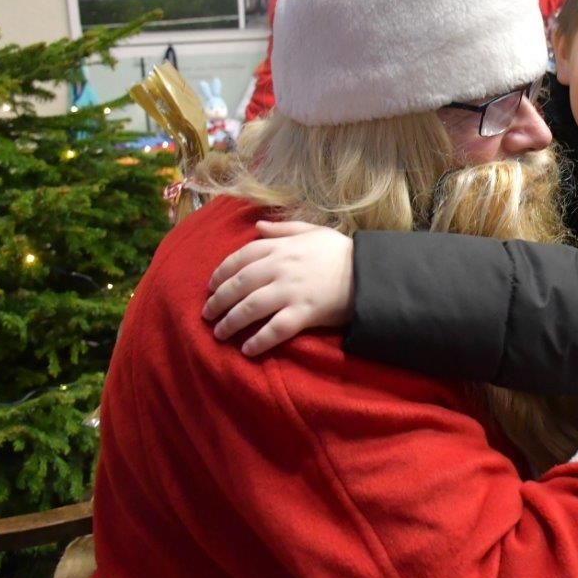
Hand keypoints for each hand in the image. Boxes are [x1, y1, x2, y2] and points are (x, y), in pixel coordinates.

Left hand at [202, 220, 352, 355]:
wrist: (370, 274)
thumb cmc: (342, 252)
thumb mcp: (313, 231)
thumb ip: (283, 229)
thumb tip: (258, 227)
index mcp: (281, 247)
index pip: (240, 258)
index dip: (220, 273)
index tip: (211, 286)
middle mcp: (280, 268)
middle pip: (238, 285)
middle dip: (218, 301)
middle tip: (207, 314)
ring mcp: (291, 291)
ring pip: (250, 308)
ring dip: (230, 322)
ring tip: (219, 333)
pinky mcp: (304, 313)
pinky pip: (275, 330)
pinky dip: (258, 341)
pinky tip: (247, 349)